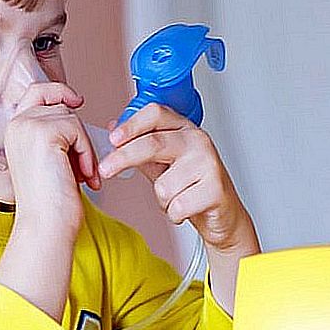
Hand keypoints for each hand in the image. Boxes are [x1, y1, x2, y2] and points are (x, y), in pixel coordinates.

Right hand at [2, 82, 99, 237]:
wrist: (46, 225)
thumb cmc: (51, 203)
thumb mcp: (50, 159)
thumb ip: (55, 135)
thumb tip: (74, 112)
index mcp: (14, 131)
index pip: (36, 92)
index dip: (58, 91)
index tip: (77, 100)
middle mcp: (16, 124)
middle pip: (60, 105)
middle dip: (77, 133)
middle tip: (85, 165)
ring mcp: (28, 126)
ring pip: (71, 119)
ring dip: (84, 148)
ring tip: (83, 176)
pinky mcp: (43, 132)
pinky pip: (77, 129)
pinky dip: (86, 153)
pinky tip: (81, 176)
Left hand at [98, 103, 255, 253]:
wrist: (223, 215)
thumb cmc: (192, 186)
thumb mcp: (163, 163)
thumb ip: (139, 146)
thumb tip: (112, 128)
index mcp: (184, 129)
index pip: (156, 114)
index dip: (131, 124)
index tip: (113, 139)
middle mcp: (198, 141)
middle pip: (153, 143)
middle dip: (124, 158)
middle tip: (105, 170)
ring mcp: (209, 164)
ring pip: (163, 185)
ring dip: (162, 200)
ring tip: (177, 198)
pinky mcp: (215, 189)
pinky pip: (176, 206)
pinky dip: (175, 214)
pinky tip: (187, 209)